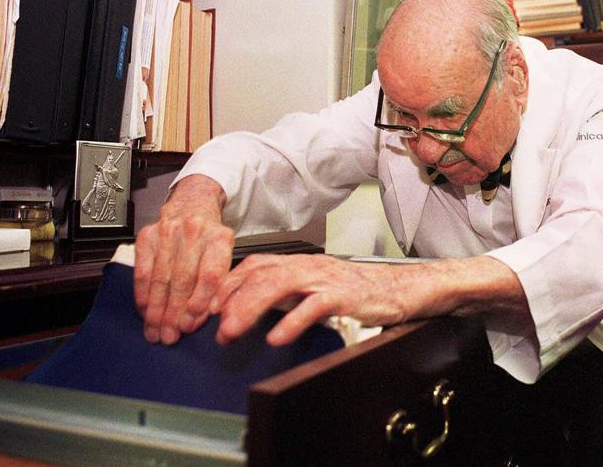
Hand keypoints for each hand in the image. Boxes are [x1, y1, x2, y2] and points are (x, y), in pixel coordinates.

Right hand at [134, 175, 231, 344]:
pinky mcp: (149, 234)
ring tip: (154, 331)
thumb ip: (219, 282)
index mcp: (220, 238)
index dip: (199, 303)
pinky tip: (144, 311)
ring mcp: (169, 231)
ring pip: (161, 278)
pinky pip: (143, 270)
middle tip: (169, 336)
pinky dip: (142, 294)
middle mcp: (195, 232)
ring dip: (156, 309)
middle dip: (174, 313)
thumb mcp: (225, 253)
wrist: (193, 201)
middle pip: (182, 280)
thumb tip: (203, 319)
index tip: (190, 326)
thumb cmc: (211, 236)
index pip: (210, 276)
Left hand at [211, 254, 418, 346]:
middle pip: (259, 274)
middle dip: (230, 299)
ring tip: (232, 330)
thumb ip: (282, 296)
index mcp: (297, 264)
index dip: (225, 285)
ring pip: (279, 285)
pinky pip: (314, 306)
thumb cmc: (356, 292)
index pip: (252, 266)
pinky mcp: (344, 296)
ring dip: (250, 308)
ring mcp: (324, 279)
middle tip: (212, 325)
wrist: (398, 289)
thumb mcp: (312, 289)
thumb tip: (244, 311)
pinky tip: (276, 338)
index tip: (205, 307)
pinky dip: (292, 322)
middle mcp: (307, 267)